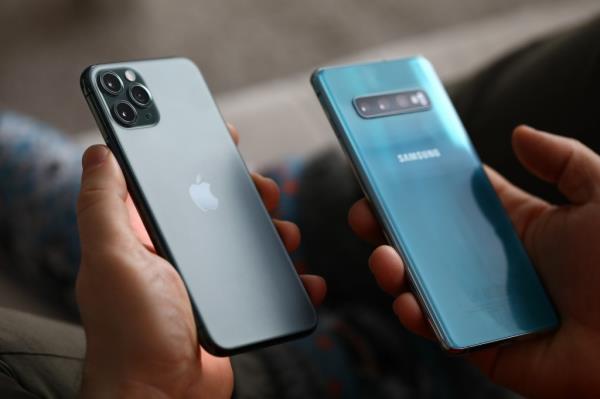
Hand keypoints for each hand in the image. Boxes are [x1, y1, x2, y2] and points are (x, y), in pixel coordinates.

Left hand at [76, 126, 325, 397]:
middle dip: (245, 191)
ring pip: (246, 239)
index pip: (168, 179)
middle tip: (265, 190)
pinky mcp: (229, 303)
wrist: (163, 397)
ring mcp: (204, 278)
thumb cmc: (132, 332)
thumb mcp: (112, 259)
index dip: (192, 152)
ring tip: (286, 234)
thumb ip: (103, 204)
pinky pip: (266, 280)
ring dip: (273, 230)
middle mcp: (173, 251)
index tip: (221, 134)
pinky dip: (289, 277)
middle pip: (215, 204)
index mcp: (142, 234)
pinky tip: (304, 278)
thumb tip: (99, 151)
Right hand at [348, 125, 599, 397]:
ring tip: (384, 257)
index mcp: (512, 226)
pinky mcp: (479, 342)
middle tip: (365, 211)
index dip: (418, 184)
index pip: (453, 201)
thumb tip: (520, 132)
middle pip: (424, 240)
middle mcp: (488, 262)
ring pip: (420, 283)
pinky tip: (408, 300)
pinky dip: (415, 314)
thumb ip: (565, 159)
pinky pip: (437, 327)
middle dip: (387, 226)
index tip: (387, 168)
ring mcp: (479, 302)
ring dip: (391, 269)